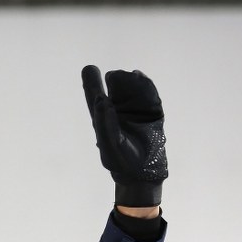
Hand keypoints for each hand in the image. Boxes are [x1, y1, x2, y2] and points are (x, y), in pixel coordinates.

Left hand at [82, 65, 167, 206]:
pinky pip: (150, 96)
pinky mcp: (152, 113)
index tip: (89, 68)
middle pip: (116, 88)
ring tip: (132, 77)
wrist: (143, 173)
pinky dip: (147, 88)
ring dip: (132, 81)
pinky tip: (143, 82)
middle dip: (116, 79)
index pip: (95, 96)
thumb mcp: (109, 143)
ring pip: (133, 89)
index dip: (91, 82)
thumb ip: (104, 123)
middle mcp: (118, 111)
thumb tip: (101, 100)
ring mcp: (136, 111)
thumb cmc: (120, 162)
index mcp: (103, 119)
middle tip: (114, 76)